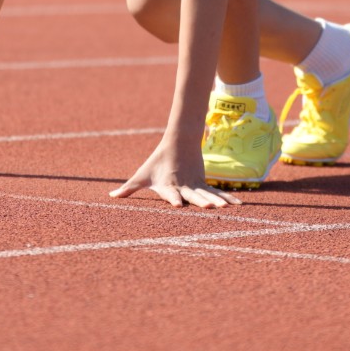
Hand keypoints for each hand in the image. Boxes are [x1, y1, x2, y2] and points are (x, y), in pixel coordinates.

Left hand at [109, 139, 238, 208]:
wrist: (178, 142)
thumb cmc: (157, 162)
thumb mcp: (141, 176)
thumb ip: (128, 189)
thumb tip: (110, 196)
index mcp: (168, 186)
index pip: (170, 193)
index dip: (172, 199)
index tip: (176, 205)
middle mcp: (184, 187)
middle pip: (194, 196)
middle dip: (202, 202)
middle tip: (210, 208)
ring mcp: (196, 186)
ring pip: (208, 195)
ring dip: (218, 201)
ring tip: (227, 208)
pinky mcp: (204, 185)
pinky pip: (218, 194)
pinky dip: (228, 199)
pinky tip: (239, 206)